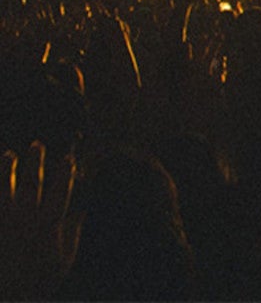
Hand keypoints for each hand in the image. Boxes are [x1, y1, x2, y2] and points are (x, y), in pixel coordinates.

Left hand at [0, 142, 74, 299]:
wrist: (11, 296)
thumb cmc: (38, 281)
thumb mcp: (63, 261)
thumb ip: (71, 234)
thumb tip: (81, 212)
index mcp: (48, 227)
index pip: (60, 192)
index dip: (64, 173)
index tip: (68, 158)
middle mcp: (26, 221)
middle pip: (32, 185)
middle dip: (35, 163)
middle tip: (37, 144)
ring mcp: (5, 223)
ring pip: (5, 189)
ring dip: (7, 170)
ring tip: (9, 154)